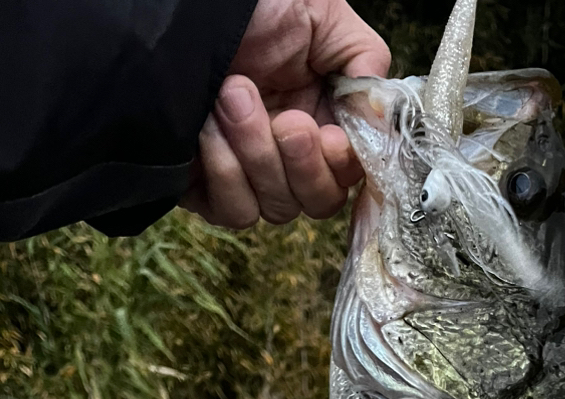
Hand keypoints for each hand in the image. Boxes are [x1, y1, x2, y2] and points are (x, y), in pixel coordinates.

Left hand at [181, 0, 389, 228]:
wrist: (180, 10)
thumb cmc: (251, 3)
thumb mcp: (322, 14)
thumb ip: (364, 63)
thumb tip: (383, 119)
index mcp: (322, 118)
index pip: (349, 175)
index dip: (343, 166)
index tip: (329, 137)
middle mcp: (287, 154)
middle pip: (317, 202)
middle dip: (302, 164)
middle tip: (285, 118)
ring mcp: (248, 174)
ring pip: (276, 208)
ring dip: (258, 156)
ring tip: (232, 96)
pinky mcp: (206, 188)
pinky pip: (233, 211)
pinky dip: (224, 171)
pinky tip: (209, 126)